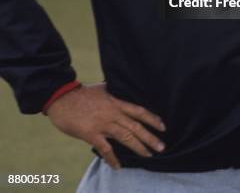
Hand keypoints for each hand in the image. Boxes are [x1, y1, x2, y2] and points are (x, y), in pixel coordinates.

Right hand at [45, 83, 165, 168]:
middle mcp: (112, 113)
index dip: (151, 118)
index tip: (162, 126)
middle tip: (161, 147)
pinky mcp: (91, 133)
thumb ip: (113, 93)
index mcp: (115, 102)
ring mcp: (102, 124)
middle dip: (150, 137)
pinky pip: (105, 149)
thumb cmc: (80, 93)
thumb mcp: (101, 89)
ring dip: (138, 147)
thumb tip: (121, 92)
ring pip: (125, 137)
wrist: (61, 97)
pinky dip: (112, 159)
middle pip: (135, 126)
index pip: (138, 111)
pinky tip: (118, 166)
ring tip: (148, 155)